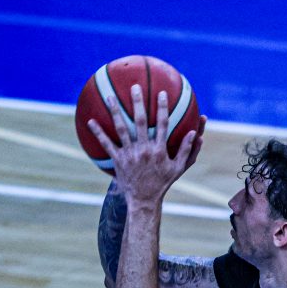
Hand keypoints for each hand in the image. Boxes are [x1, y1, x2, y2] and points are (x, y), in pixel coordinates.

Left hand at [86, 84, 200, 204]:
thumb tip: (196, 133)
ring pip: (121, 128)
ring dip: (115, 111)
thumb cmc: (163, 183)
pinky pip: (106, 144)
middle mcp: (144, 149)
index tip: (161, 94)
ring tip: (109, 96)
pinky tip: (90, 121)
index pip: (162, 124)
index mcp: (159, 149)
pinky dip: (98, 132)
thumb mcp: (179, 168)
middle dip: (138, 102)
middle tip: (134, 87)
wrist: (144, 200)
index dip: (162, 108)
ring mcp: (129, 154)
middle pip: (140, 121)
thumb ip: (187, 150)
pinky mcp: (118, 160)